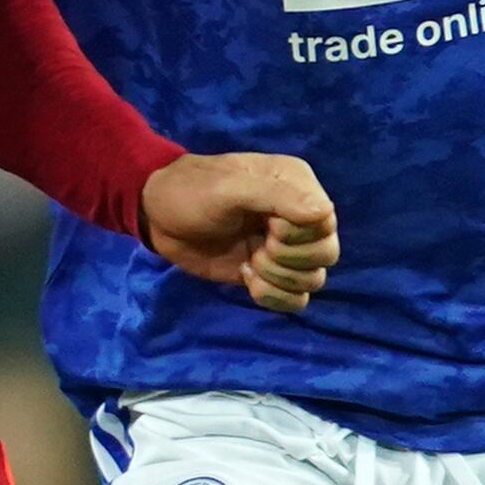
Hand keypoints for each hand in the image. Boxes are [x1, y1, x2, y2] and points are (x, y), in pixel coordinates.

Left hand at [142, 151, 337, 314]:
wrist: (159, 217)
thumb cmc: (192, 192)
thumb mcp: (230, 188)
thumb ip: (277, 197)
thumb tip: (325, 212)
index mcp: (298, 185)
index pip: (326, 222)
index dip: (297, 234)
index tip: (267, 225)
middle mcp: (300, 216)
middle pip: (326, 254)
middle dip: (288, 259)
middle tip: (258, 247)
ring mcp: (287, 248)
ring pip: (313, 279)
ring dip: (278, 278)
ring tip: (250, 263)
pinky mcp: (271, 274)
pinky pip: (296, 299)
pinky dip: (273, 296)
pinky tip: (247, 278)